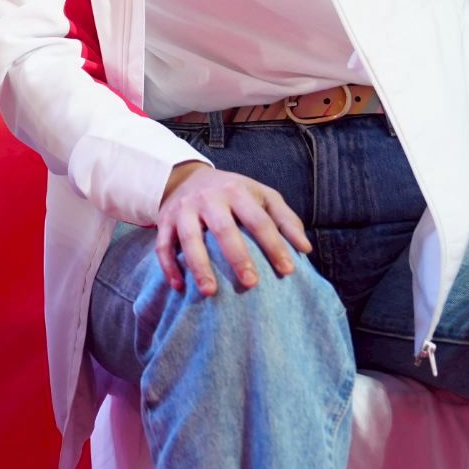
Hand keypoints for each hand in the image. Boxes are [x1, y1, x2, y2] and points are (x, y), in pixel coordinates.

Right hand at [156, 162, 311, 296]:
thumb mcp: (261, 196)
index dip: (274, 244)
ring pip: (189, 238)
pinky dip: (169, 266)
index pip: (258, 219)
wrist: (187, 177)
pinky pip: (162, 246)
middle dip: (236, 256)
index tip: (288, 270)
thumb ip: (285, 219)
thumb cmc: (233, 193)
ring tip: (210, 292)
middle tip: (251, 283)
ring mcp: (183, 209)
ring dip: (199, 265)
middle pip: (223, 228)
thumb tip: (305, 249)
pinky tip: (179, 287)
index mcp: (236, 191)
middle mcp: (208, 198)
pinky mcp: (164, 221)